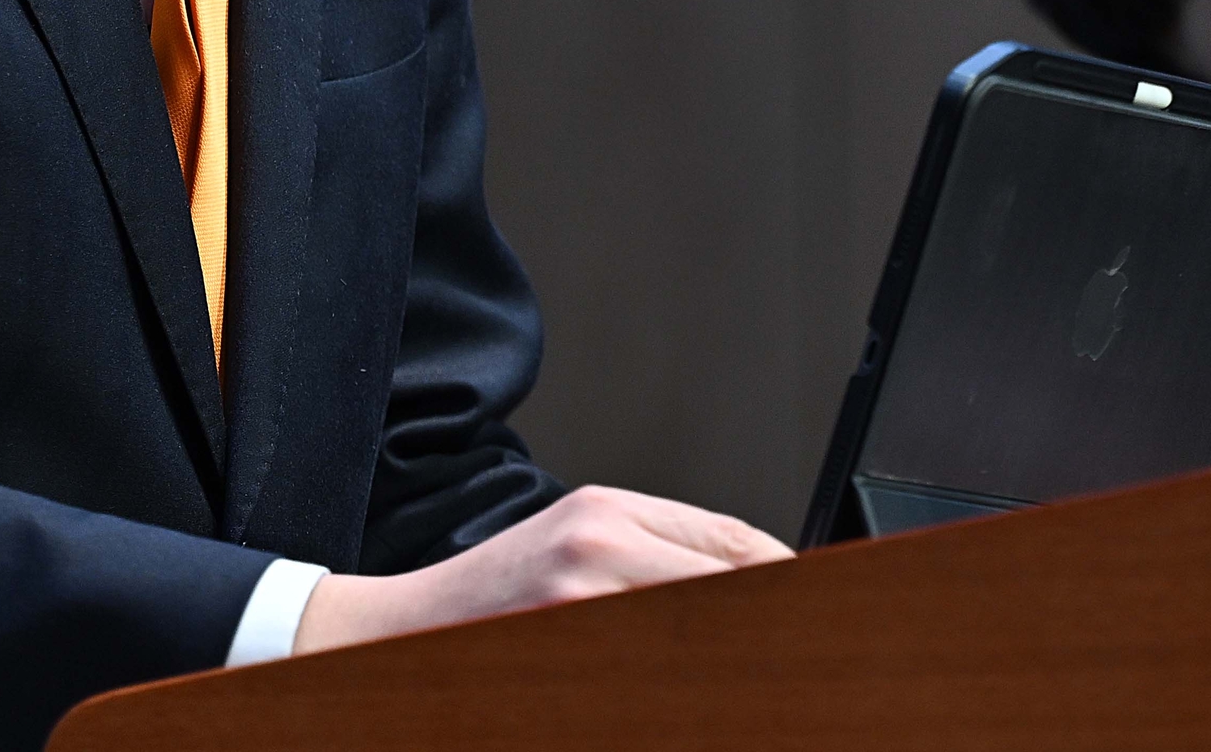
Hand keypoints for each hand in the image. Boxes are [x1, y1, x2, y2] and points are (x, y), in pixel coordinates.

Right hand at [290, 486, 790, 653]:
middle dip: (771, 629)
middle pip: (727, 591)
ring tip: (768, 686)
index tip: (820, 606)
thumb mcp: (577, 540)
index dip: (786, 581)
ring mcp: (578, 608)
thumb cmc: (489, 594)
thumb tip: (755, 580)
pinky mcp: (561, 658)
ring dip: (733, 664)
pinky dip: (680, 690)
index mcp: (609, 514)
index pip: (735, 545)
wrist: (390, 641)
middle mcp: (598, 551)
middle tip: (808, 659)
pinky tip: (699, 696)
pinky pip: (651, 680)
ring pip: (698, 637)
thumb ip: (659, 550)